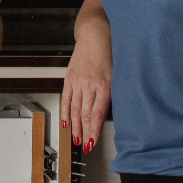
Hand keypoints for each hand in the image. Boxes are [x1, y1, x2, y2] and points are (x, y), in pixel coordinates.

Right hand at [63, 38, 111, 153]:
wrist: (95, 36)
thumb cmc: (110, 54)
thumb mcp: (118, 74)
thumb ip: (112, 94)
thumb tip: (109, 114)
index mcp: (104, 85)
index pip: (97, 113)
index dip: (94, 130)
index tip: (93, 143)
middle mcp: (89, 85)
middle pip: (85, 114)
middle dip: (85, 133)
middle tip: (85, 146)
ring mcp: (77, 81)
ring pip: (74, 109)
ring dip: (75, 126)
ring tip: (76, 139)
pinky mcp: (70, 78)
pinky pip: (66, 98)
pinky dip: (65, 111)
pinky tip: (65, 122)